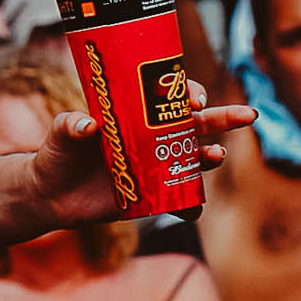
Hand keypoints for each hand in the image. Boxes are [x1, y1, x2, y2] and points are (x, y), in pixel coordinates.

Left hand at [27, 78, 256, 228]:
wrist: (51, 194)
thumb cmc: (58, 155)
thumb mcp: (60, 134)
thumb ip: (70, 126)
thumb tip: (87, 125)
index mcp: (134, 115)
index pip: (168, 97)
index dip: (186, 93)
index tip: (193, 99)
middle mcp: (151, 138)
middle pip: (195, 124)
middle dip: (224, 117)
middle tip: (248, 115)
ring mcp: (155, 166)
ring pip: (194, 160)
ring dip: (210, 157)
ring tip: (216, 155)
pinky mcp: (152, 196)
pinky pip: (180, 201)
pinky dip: (190, 206)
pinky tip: (191, 207)